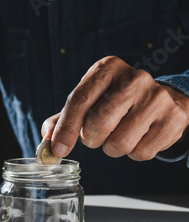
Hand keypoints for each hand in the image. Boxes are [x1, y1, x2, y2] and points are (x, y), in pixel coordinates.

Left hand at [41, 56, 188, 160]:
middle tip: (95, 136)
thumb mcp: (90, 100)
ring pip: (120, 142)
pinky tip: (138, 137)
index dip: (65, 128)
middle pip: (98, 122)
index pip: (79, 100)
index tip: (57, 149)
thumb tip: (47, 139)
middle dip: (90, 139)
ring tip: (118, 135)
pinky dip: (134, 153)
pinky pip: (142, 152)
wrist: (164, 99)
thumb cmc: (117, 101)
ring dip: (112, 148)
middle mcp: (135, 77)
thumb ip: (64, 118)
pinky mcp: (174, 118)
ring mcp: (157, 97)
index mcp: (108, 68)